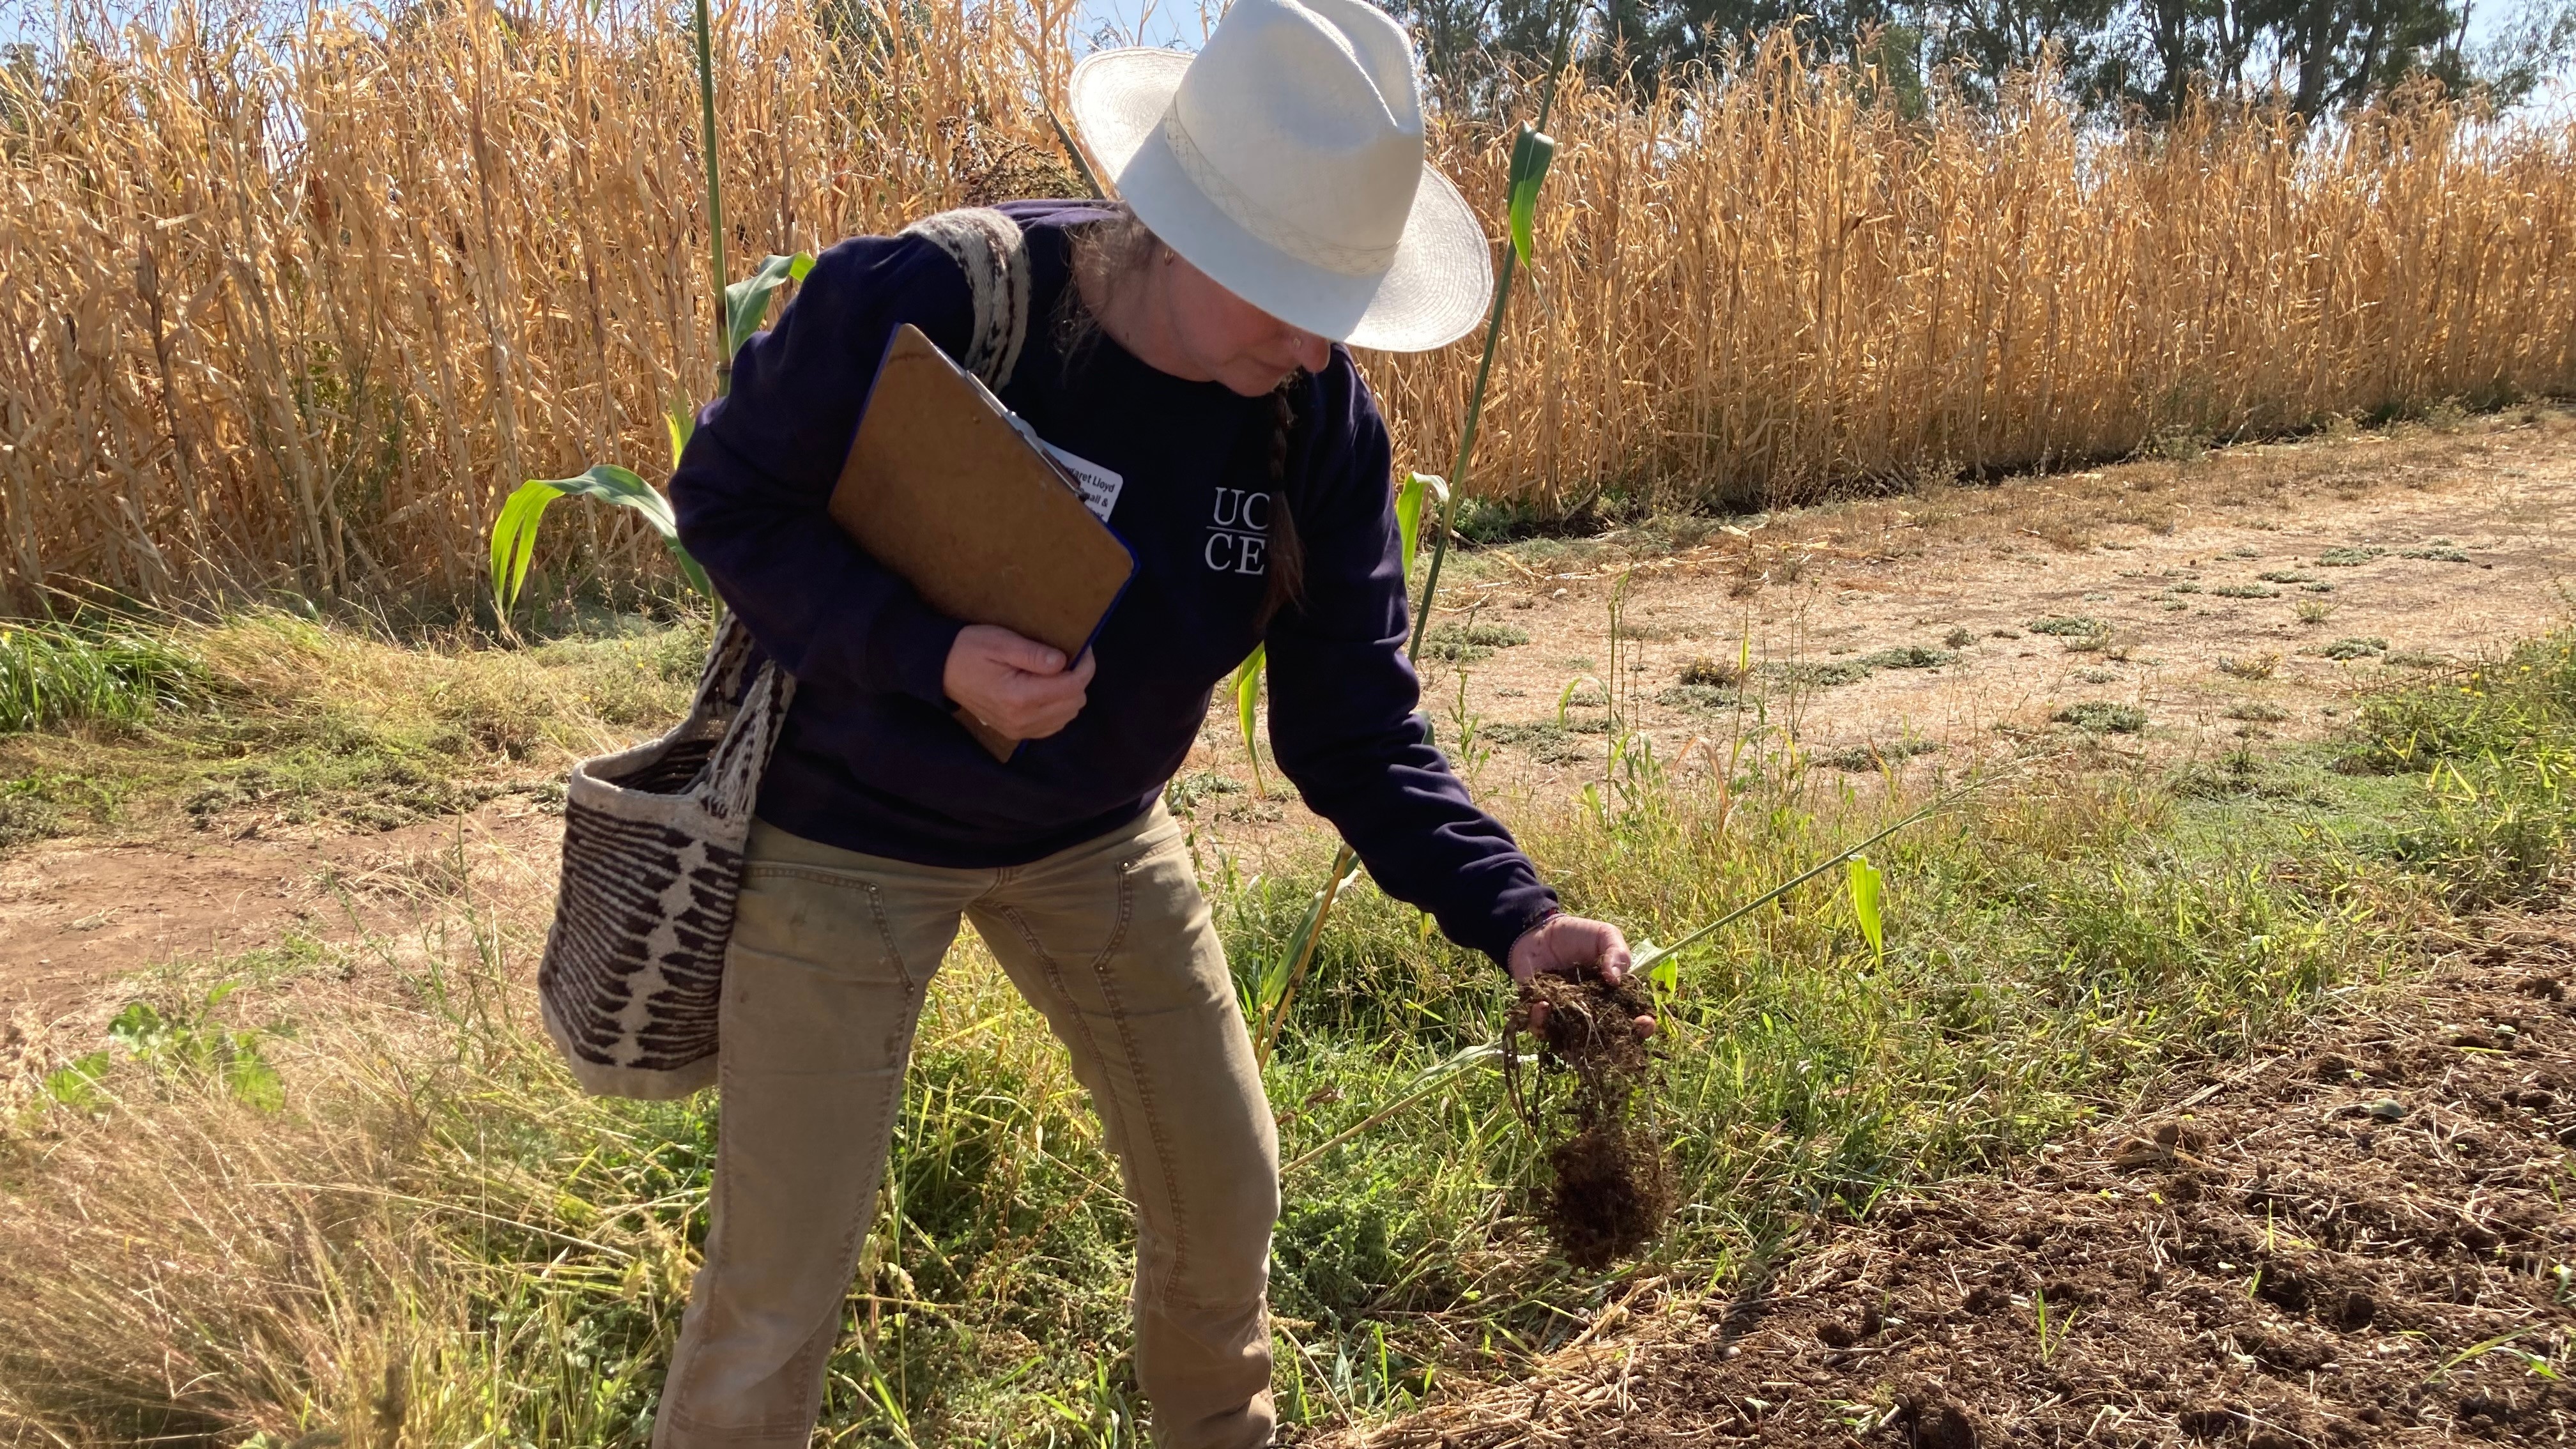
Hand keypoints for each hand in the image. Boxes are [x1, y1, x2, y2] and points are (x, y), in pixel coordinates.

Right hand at [942, 625, 1095, 740]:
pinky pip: (1053, 725)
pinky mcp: (1016, 733)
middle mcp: (1021, 720)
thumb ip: (1033, 654)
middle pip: (1074, 703)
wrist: (943, 671)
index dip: (1085, 666)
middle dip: (1079, 678)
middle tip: (1070, 657)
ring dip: (1069, 693)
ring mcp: (1019, 730)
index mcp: (1019, 697)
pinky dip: (1058, 707)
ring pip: (1067, 715)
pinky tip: (1048, 689)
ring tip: (1057, 672)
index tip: (1083, 649)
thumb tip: (1062, 661)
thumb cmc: (970, 650)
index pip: (1072, 686)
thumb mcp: (1000, 641)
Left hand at [1508, 914, 1655, 1039]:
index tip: (1644, 1021)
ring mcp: (1565, 1016)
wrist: (1539, 929)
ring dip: (1574, 1039)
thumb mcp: (1605, 935)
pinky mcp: (1539, 1014)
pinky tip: (1543, 1004)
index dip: (1641, 1026)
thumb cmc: (1576, 934)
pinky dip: (1541, 1023)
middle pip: (1605, 1040)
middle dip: (1614, 1045)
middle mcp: (1590, 1013)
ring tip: (1573, 1018)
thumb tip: (1616, 980)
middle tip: (1614, 1037)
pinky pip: (1540, 1029)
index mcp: (1611, 997)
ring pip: (1572, 1042)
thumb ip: (1617, 953)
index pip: (1631, 1019)